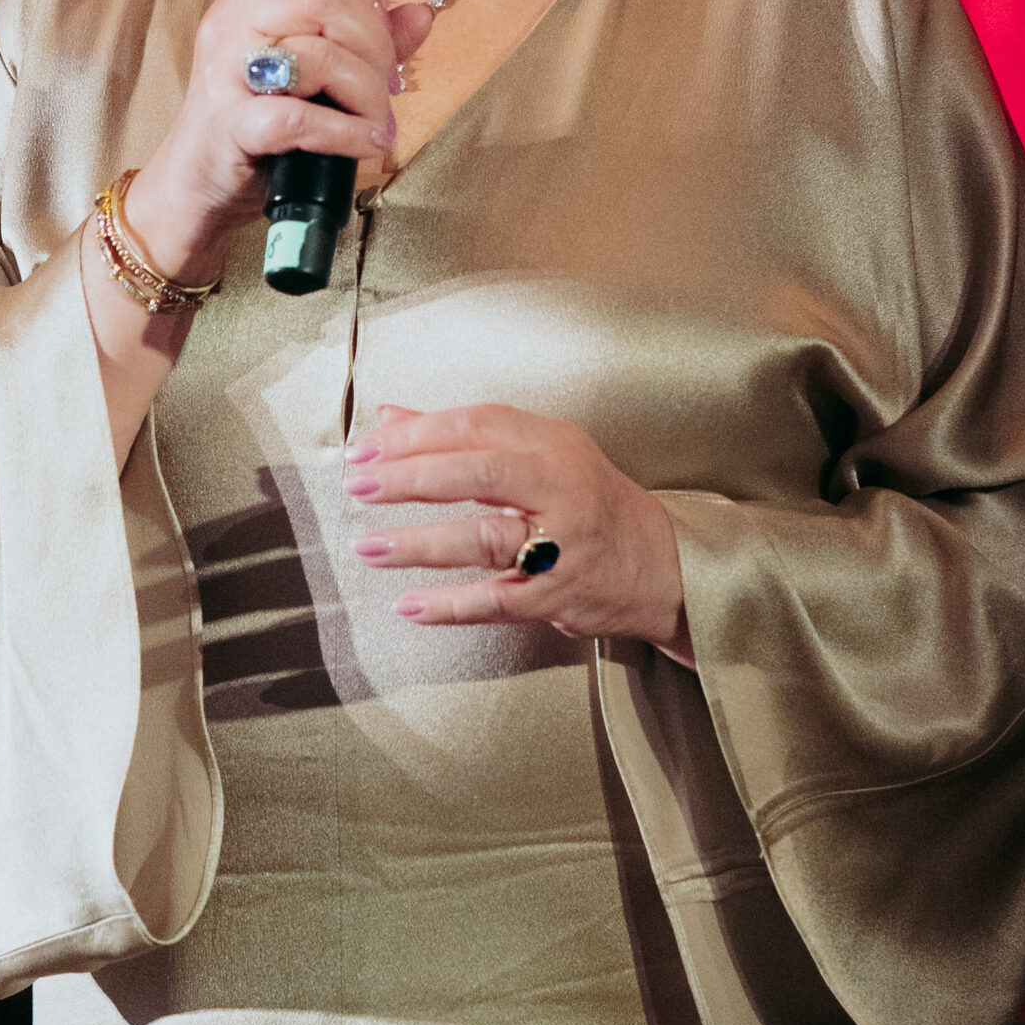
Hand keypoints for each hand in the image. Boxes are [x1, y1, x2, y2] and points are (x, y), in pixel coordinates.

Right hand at [125, 0, 434, 282]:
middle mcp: (232, 24)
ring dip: (368, 93)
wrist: (196, 184)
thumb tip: (421, 14)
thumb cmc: (258, 123)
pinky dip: (346, 133)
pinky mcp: (231, 126)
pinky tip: (364, 142)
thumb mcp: (314, 73)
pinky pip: (299, 119)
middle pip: (321, 0)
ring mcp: (226, 74)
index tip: (379, 22)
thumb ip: (366, 41)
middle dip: (373, 43)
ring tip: (377, 119)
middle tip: (387, 81)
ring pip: (316, 56)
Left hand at [344, 404, 693, 662]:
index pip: (478, 424)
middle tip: (360, 484)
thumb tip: (391, 419)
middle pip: (478, 473)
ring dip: (419, 544)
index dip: (418, 433)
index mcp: (552, 443)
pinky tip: (409, 606)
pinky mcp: (560, 594)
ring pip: (484, 537)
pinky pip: (498, 600)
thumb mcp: (539, 453)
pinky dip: (450, 605)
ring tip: (369, 546)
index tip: (368, 447)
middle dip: (411, 477)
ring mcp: (562, 543)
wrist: (664, 563)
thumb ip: (466, 437)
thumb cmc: (591, 501)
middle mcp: (560, 486)